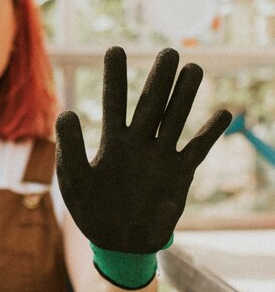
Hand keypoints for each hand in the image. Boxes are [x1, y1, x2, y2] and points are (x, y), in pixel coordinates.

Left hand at [56, 47, 230, 253]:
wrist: (118, 242)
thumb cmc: (91, 210)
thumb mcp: (74, 181)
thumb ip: (70, 149)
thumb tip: (66, 113)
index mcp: (111, 142)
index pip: (114, 102)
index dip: (114, 77)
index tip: (115, 49)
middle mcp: (138, 143)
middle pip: (151, 104)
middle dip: (159, 79)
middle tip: (168, 52)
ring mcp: (161, 156)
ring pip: (176, 119)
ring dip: (185, 96)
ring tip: (194, 68)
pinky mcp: (180, 174)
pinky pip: (198, 149)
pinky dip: (210, 133)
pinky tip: (224, 113)